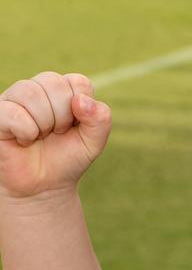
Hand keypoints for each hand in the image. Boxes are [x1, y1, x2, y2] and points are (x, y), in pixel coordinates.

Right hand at [0, 72, 111, 199]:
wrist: (43, 187)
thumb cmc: (66, 159)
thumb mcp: (93, 142)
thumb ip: (100, 119)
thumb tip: (80, 100)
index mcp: (61, 89)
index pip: (78, 82)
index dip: (81, 110)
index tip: (73, 128)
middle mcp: (36, 88)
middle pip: (55, 84)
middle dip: (62, 118)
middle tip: (55, 134)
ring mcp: (14, 98)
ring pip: (32, 93)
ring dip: (43, 124)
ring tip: (39, 137)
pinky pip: (14, 112)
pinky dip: (26, 132)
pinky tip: (24, 140)